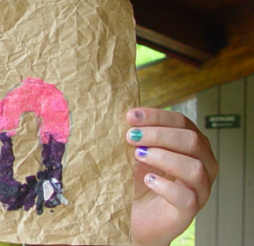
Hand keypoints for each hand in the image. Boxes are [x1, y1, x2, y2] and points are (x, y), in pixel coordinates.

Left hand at [126, 107, 217, 245]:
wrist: (132, 215)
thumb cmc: (137, 181)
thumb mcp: (137, 152)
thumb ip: (138, 137)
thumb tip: (129, 120)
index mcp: (191, 145)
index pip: (181, 122)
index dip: (157, 116)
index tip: (131, 116)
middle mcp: (202, 164)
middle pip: (192, 140)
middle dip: (159, 134)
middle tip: (132, 136)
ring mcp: (199, 189)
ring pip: (194, 167)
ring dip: (164, 157)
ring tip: (139, 155)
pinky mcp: (189, 211)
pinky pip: (187, 197)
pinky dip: (166, 186)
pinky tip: (148, 180)